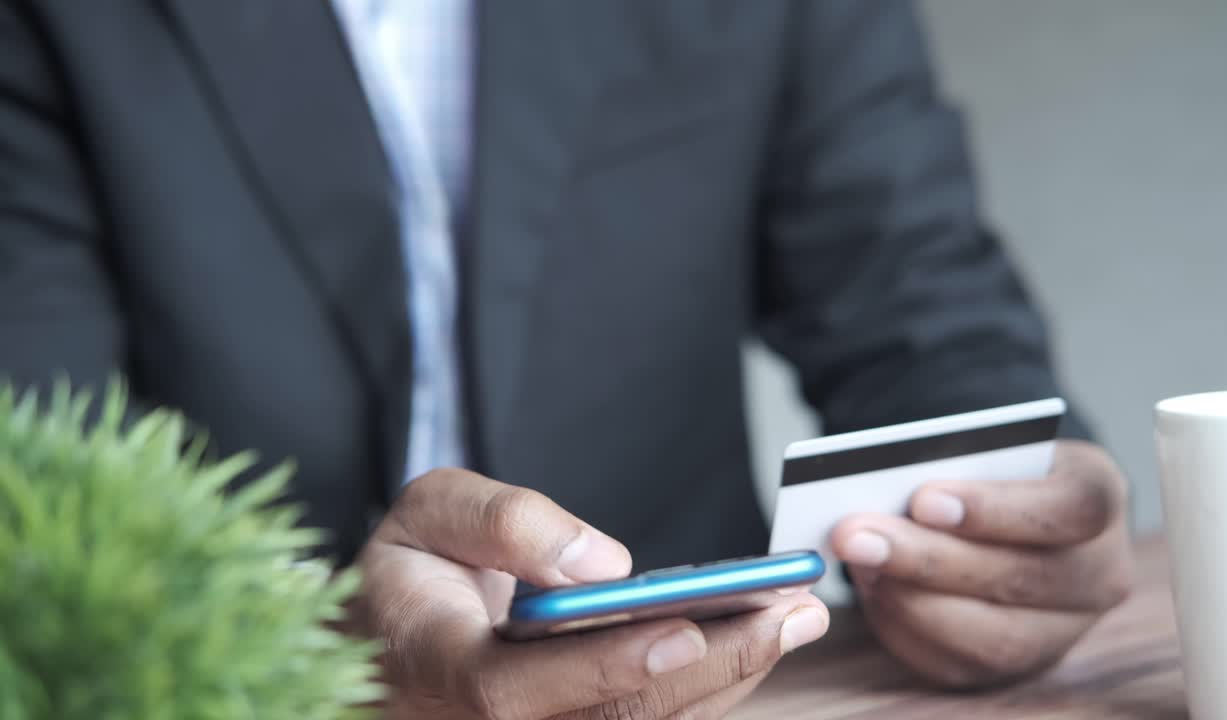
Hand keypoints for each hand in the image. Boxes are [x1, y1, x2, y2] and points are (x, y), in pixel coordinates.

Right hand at [352, 468, 829, 718]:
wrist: (393, 636)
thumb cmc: (412, 570)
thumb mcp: (428, 513)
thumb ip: (499, 524)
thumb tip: (599, 563)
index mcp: (432, 670)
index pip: (512, 690)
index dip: (602, 666)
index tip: (686, 625)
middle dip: (709, 667)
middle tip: (791, 610)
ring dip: (726, 679)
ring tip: (796, 617)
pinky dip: (707, 686)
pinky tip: (757, 639)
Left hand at [831, 440, 1134, 687]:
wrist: (1005, 512)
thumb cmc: (989, 469)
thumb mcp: (982, 445)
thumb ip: (948, 460)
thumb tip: (877, 482)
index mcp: (1098, 496)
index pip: (1072, 508)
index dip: (996, 509)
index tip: (924, 499)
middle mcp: (1097, 572)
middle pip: (1022, 578)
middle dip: (928, 558)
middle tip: (856, 535)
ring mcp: (1064, 629)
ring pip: (994, 637)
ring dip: (911, 599)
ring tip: (858, 563)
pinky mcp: (1019, 666)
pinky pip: (960, 665)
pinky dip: (906, 628)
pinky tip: (872, 591)